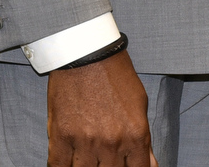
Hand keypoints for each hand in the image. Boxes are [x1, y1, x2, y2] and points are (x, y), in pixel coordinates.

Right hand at [46, 50, 158, 166]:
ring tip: (88, 159)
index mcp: (135, 135)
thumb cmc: (115, 75)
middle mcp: (112, 143)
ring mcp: (85, 141)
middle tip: (104, 160)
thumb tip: (150, 165)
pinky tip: (68, 164)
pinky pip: (59, 166)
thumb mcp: (139, 105)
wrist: (87, 53)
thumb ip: (144, 140)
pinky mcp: (61, 136)